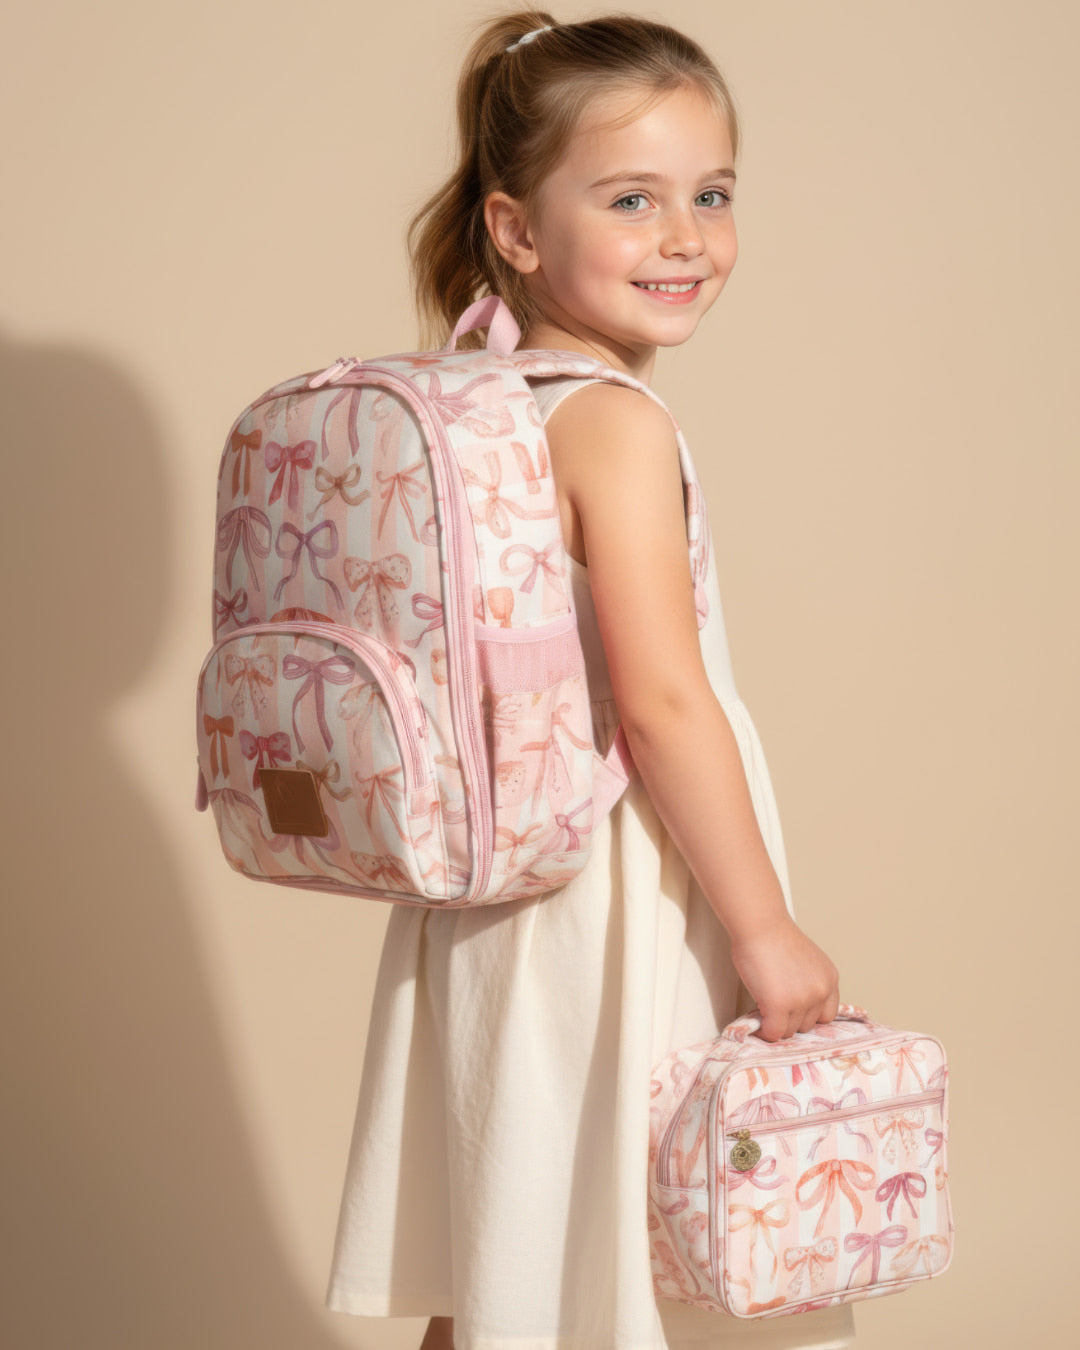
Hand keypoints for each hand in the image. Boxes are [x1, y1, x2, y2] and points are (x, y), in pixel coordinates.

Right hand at [729, 915, 839, 1042]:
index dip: (807, 1015)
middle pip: (807, 1026)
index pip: (826, 1015)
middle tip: (773, 1005)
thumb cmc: (774, 935)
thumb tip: (794, 1005)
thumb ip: (807, 982)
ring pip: (789, 1031)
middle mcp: (820, 992)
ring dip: (776, 1023)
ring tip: (763, 1006)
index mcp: (829, 979)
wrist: (761, 925)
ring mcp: (801, 1001)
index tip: (793, 1011)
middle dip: (790, 1018)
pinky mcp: (779, 1006)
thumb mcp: (805, 961)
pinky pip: (773, 1033)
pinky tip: (757, 1022)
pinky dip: (764, 1030)